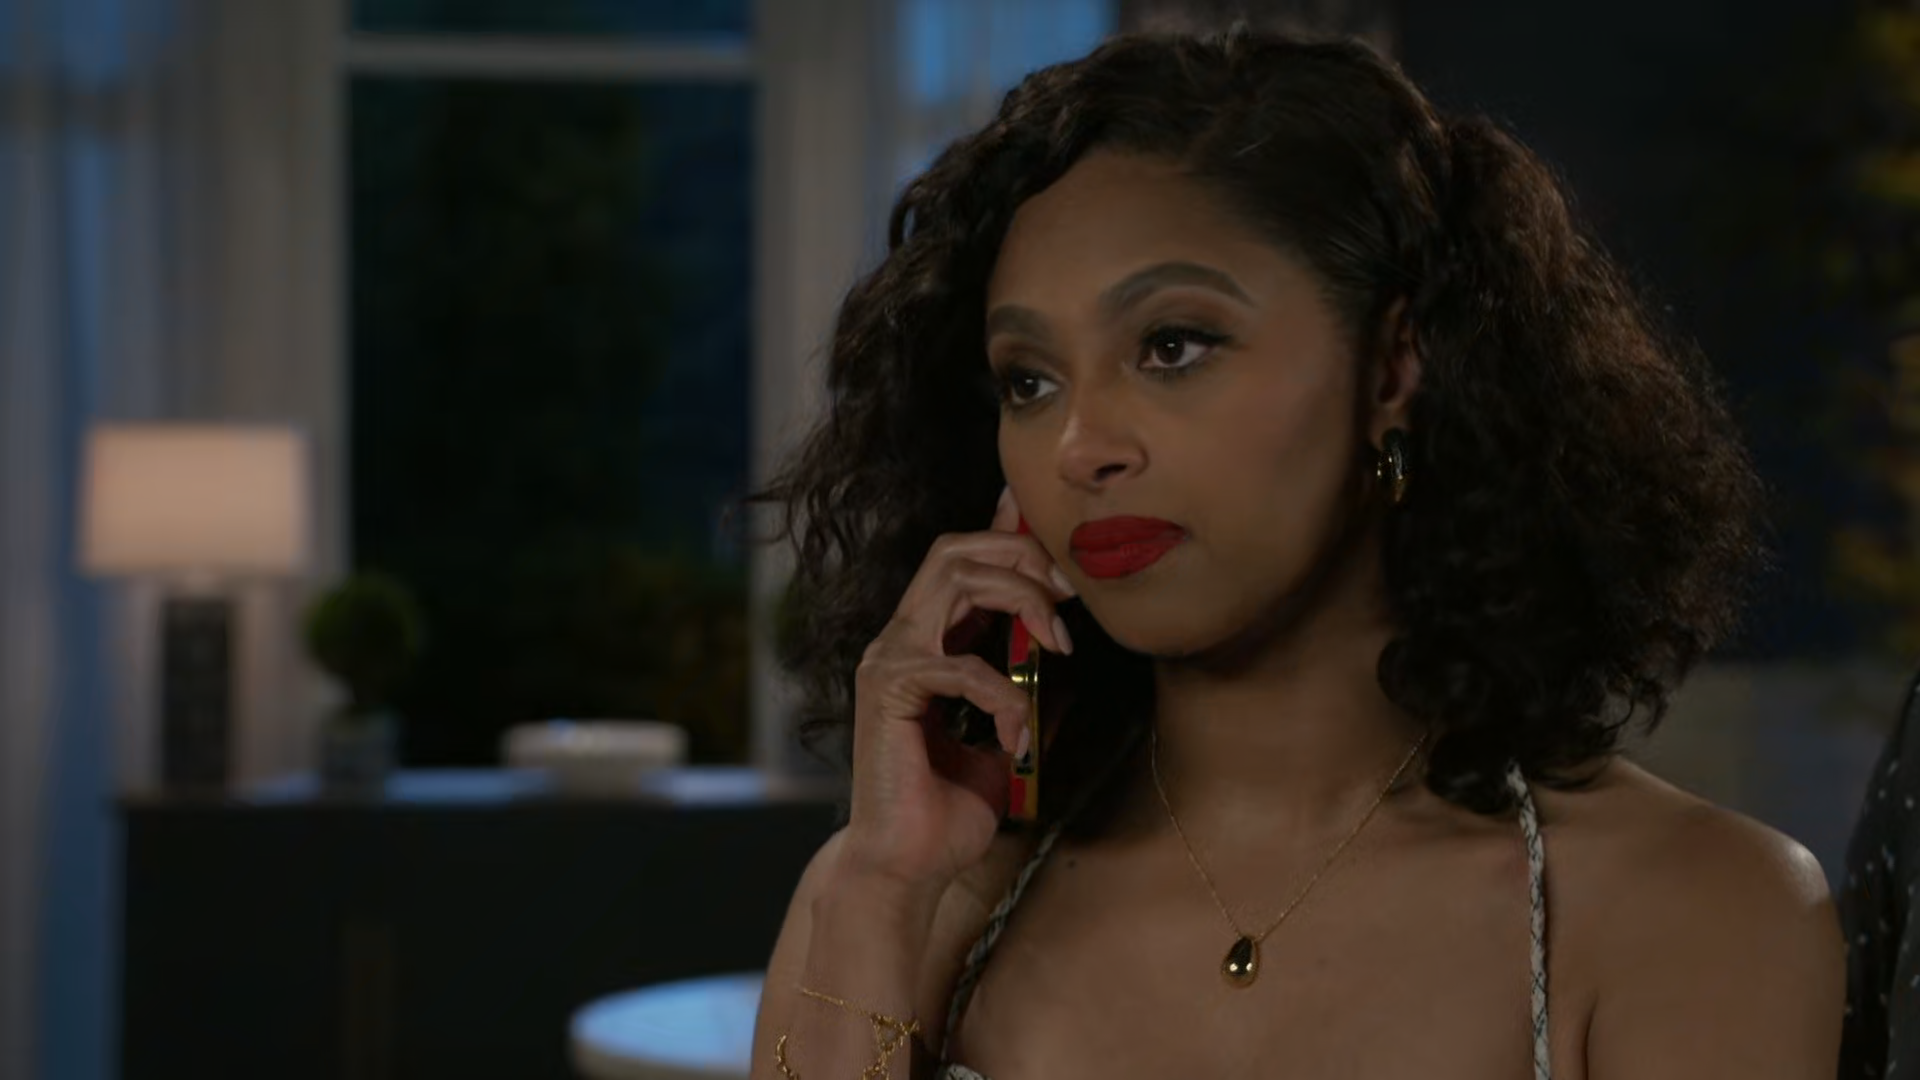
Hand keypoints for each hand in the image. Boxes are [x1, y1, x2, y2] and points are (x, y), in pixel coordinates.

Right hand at [839, 486, 1076, 892]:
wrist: (907, 868)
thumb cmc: (948, 813)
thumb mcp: (1007, 744)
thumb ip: (1029, 698)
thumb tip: (1070, 668)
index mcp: (926, 644)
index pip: (961, 561)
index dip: (1004, 532)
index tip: (1054, 533)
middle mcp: (901, 640)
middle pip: (956, 551)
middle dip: (1023, 557)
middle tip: (1071, 593)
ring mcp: (889, 661)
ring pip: (956, 581)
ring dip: (1021, 601)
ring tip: (1058, 644)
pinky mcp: (889, 692)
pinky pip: (961, 667)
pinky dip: (1005, 696)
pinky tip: (1018, 734)